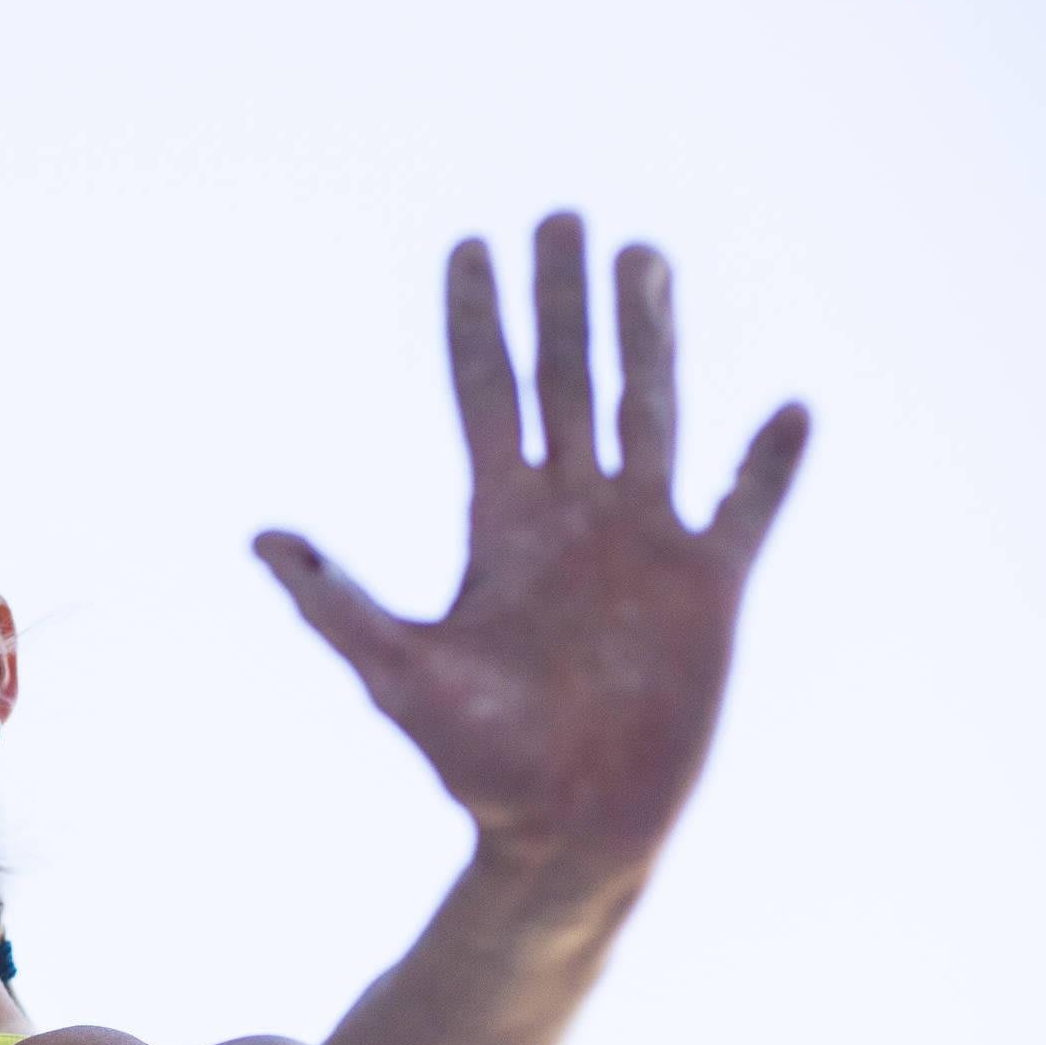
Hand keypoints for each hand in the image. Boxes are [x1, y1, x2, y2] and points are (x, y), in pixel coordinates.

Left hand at [256, 212, 808, 870]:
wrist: (560, 828)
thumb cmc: (473, 762)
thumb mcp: (395, 672)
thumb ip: (336, 603)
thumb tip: (261, 540)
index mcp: (499, 524)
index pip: (486, 396)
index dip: (476, 323)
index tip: (469, 246)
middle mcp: (570, 516)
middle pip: (566, 379)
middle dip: (562, 300)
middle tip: (559, 216)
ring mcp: (640, 544)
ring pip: (647, 411)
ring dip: (648, 336)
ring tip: (644, 255)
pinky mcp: (705, 588)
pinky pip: (744, 508)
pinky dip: (766, 462)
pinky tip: (784, 409)